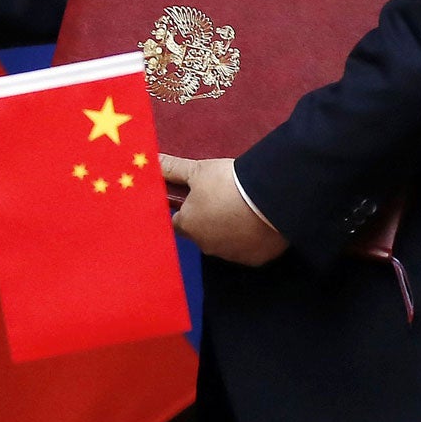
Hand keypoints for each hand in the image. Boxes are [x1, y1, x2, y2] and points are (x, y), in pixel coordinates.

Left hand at [159, 154, 288, 266]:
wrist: (269, 198)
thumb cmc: (226, 183)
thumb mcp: (198, 170)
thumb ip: (173, 169)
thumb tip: (151, 161)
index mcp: (188, 226)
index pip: (176, 222)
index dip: (184, 209)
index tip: (195, 198)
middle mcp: (205, 245)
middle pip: (200, 234)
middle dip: (207, 220)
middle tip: (222, 198)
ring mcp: (230, 255)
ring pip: (224, 243)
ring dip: (228, 231)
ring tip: (242, 208)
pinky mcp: (254, 260)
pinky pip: (247, 250)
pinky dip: (250, 239)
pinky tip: (257, 222)